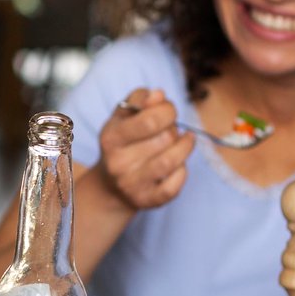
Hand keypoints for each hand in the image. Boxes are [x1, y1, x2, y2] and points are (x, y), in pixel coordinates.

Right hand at [95, 87, 195, 211]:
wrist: (110, 186)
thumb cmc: (122, 143)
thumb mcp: (122, 117)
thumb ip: (139, 99)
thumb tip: (159, 95)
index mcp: (111, 137)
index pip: (150, 120)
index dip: (168, 110)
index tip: (168, 111)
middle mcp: (118, 162)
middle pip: (165, 139)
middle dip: (174, 129)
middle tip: (170, 130)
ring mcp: (131, 184)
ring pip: (172, 161)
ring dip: (184, 148)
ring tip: (183, 142)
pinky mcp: (146, 200)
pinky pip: (174, 186)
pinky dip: (182, 172)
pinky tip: (179, 165)